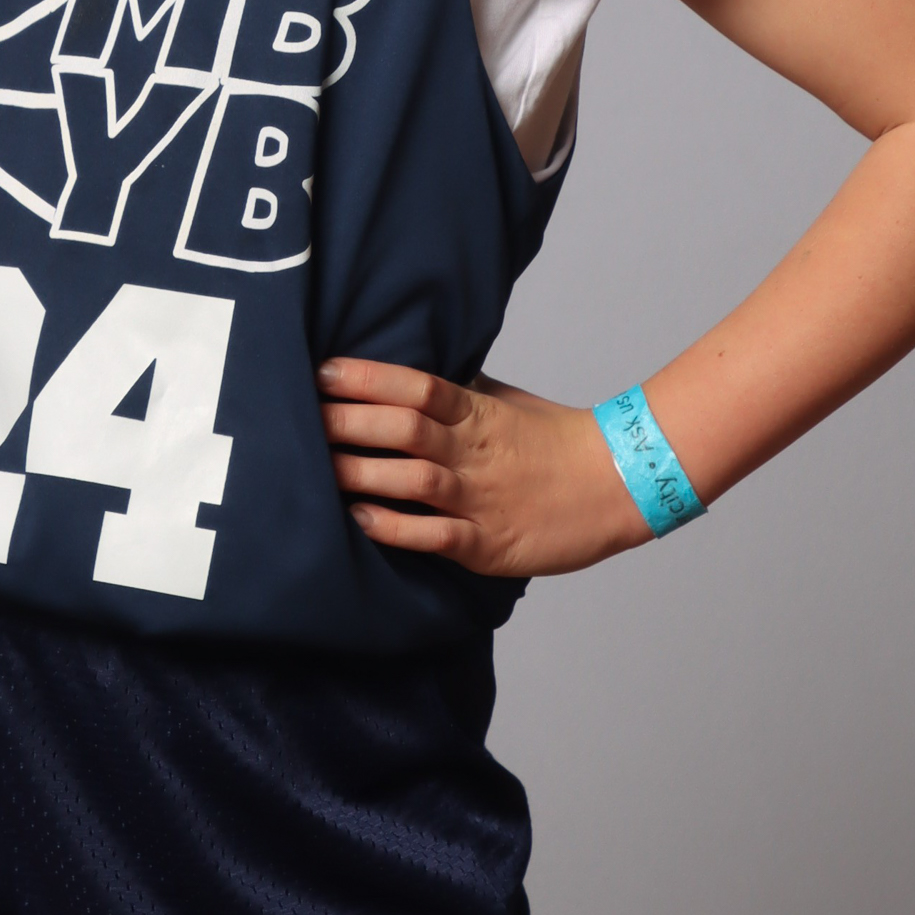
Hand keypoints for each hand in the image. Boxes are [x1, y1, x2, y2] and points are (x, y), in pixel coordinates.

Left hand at [316, 357, 651, 578]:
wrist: (616, 483)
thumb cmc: (552, 439)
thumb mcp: (502, 402)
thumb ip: (456, 391)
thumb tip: (403, 374)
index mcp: (475, 412)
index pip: (414, 386)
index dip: (366, 377)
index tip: (322, 371)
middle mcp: (472, 451)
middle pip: (403, 427)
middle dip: (347, 422)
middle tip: (299, 418)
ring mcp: (480, 497)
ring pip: (412, 479)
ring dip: (361, 473)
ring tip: (317, 469)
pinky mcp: (487, 542)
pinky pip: (435, 535)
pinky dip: (396, 528)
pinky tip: (361, 520)